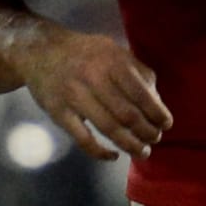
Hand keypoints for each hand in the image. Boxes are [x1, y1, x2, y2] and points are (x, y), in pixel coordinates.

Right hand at [19, 28, 171, 160]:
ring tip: (142, 152)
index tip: (166, 124)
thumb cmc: (84, 53)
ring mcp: (74, 96)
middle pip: (127, 114)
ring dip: (130, 145)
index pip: (141, 93)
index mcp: (111, 61)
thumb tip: (157, 100)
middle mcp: (93, 78)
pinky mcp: (58, 113)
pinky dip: (100, 153)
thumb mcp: (113, 49)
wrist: (39, 51)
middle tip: (155, 139)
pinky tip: (113, 156)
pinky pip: (83, 139)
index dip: (157, 112)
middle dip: (146, 132)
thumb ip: (136, 70)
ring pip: (108, 129)